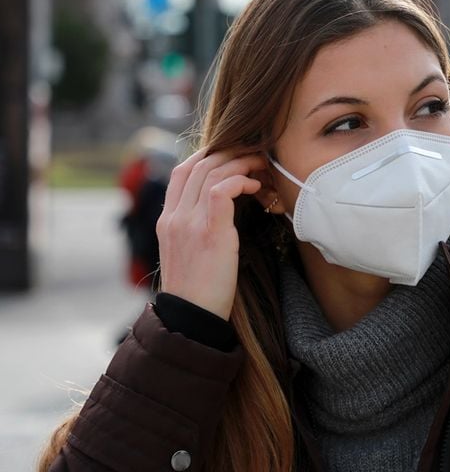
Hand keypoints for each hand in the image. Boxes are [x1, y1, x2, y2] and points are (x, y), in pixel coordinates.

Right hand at [156, 149, 265, 320]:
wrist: (191, 318)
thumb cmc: (199, 291)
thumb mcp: (190, 254)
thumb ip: (198, 229)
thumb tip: (223, 214)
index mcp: (167, 221)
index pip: (181, 172)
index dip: (207, 156)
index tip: (232, 156)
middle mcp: (174, 217)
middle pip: (198, 165)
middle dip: (229, 154)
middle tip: (254, 156)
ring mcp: (188, 223)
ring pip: (211, 172)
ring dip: (240, 163)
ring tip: (260, 167)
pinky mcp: (209, 232)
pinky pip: (221, 190)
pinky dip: (240, 180)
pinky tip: (255, 188)